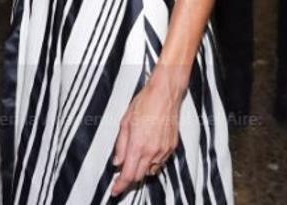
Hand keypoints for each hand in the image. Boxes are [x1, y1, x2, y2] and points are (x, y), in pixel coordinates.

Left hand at [111, 75, 181, 195]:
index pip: (128, 174)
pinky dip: (151, 163)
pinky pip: (160, 163)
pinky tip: (146, 154)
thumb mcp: (125, 122)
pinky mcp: (172, 148)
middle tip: (120, 177)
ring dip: (140, 170)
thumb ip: (120, 145)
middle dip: (129, 179)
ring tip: (133, 160)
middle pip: (139, 176)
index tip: (115, 190)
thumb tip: (116, 161)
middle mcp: (152, 151)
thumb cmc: (145, 103)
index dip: (120, 186)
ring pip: (150, 171)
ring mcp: (164, 151)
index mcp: (138, 145)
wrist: (165, 95)